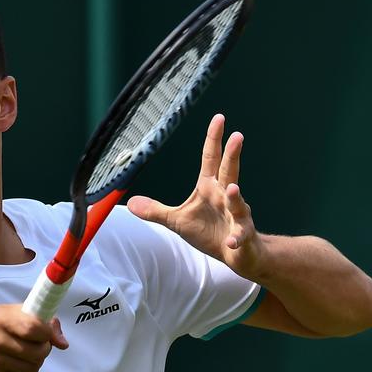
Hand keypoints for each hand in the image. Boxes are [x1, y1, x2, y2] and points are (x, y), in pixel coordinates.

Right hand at [0, 304, 68, 371]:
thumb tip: (63, 344)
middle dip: (43, 351)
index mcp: (0, 319)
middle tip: (38, 347)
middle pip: (37, 353)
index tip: (44, 334)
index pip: (35, 329)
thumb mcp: (10, 313)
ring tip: (26, 356)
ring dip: (35, 364)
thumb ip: (40, 322)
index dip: (46, 334)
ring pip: (31, 369)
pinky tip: (15, 364)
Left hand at [127, 113, 263, 278]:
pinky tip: (231, 242)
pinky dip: (236, 238)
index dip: (214, 139)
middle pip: (229, 172)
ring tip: (232, 188)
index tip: (219, 118)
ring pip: (238, 203)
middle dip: (232, 155)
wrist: (239, 254)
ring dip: (236, 196)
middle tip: (237, 135)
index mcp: (210, 188)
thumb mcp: (177, 221)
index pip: (212, 158)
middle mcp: (225, 197)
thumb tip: (130, 203)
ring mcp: (236, 216)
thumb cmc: (210, 233)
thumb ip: (156, 211)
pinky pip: (239, 236)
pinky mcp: (242, 236)